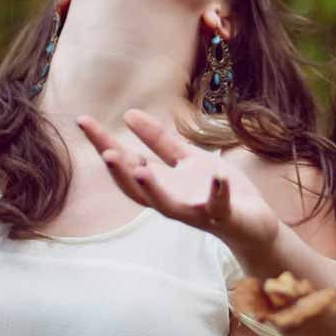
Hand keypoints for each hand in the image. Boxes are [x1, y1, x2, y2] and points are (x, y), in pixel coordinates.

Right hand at [76, 109, 278, 258]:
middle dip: (121, 173)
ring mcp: (196, 211)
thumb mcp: (186, 159)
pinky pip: (219, 205)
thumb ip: (159, 142)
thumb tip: (128, 114)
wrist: (252, 221)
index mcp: (161, 183)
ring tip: (141, 170)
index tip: (83, 121)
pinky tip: (218, 176)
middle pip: (138, 189)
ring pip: (168, 205)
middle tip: (105, 152)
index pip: (126, 163)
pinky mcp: (223, 216)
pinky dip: (218, 192)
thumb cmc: (214, 189)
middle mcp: (171, 200)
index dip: (104, 143)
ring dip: (154, 190)